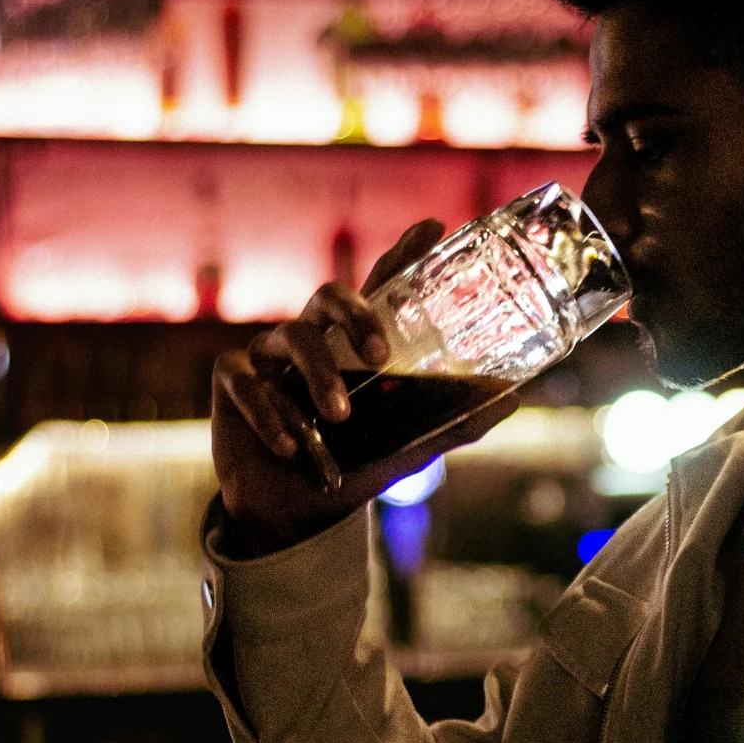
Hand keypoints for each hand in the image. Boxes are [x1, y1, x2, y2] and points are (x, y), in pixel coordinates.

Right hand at [212, 219, 515, 556]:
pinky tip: (292, 447)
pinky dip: (271, 415)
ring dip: (319, 376)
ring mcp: (268, 355)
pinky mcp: (230, 381)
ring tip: (338, 419)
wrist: (292, 514)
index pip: (379, 288)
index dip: (403, 254)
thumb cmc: (348, 468)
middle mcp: (312, 337)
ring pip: (293, 338)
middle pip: (329, 296)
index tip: (434, 227)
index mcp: (353, 344)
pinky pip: (247, 382)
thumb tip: (513, 400)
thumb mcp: (404, 447)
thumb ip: (451, 423)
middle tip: (381, 357)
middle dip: (356, 316)